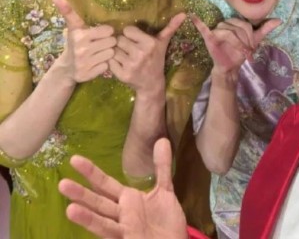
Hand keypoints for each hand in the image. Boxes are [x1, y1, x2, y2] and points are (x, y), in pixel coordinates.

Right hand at [53, 0, 115, 84]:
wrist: (66, 68)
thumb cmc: (75, 43)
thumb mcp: (73, 27)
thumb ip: (69, 12)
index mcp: (80, 36)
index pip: (108, 30)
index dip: (106, 32)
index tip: (99, 34)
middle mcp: (81, 50)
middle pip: (112, 42)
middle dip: (108, 43)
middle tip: (100, 45)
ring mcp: (84, 63)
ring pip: (111, 54)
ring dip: (108, 54)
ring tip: (99, 53)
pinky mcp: (88, 74)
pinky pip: (107, 66)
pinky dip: (104, 65)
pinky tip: (97, 63)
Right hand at [58, 138, 187, 238]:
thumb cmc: (165, 220)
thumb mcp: (165, 190)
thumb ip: (162, 167)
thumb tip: (162, 140)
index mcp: (127, 199)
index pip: (105, 183)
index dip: (91, 172)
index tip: (74, 159)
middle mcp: (122, 213)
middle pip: (99, 201)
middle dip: (81, 194)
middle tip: (62, 184)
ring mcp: (124, 227)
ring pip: (103, 221)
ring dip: (87, 216)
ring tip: (69, 209)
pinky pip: (114, 233)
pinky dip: (103, 230)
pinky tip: (94, 232)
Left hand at [108, 13, 185, 93]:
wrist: (152, 83)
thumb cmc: (156, 59)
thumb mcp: (163, 43)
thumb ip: (171, 27)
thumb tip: (184, 13)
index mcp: (150, 43)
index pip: (128, 30)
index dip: (130, 35)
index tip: (136, 41)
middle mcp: (140, 54)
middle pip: (119, 40)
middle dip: (123, 44)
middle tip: (130, 50)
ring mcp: (131, 65)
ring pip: (113, 50)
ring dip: (117, 53)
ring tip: (126, 57)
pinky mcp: (122, 75)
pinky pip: (110, 62)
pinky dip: (113, 63)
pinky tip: (122, 65)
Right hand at [191, 16, 280, 86]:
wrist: (230, 66)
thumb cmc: (240, 52)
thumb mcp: (254, 40)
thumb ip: (265, 29)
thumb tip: (279, 20)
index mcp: (235, 23)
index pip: (245, 25)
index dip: (250, 37)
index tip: (252, 49)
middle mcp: (225, 24)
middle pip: (237, 28)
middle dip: (244, 41)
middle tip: (247, 53)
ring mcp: (216, 30)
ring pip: (228, 33)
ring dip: (237, 44)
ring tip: (242, 53)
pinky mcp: (209, 37)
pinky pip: (203, 28)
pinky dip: (198, 22)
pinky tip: (192, 16)